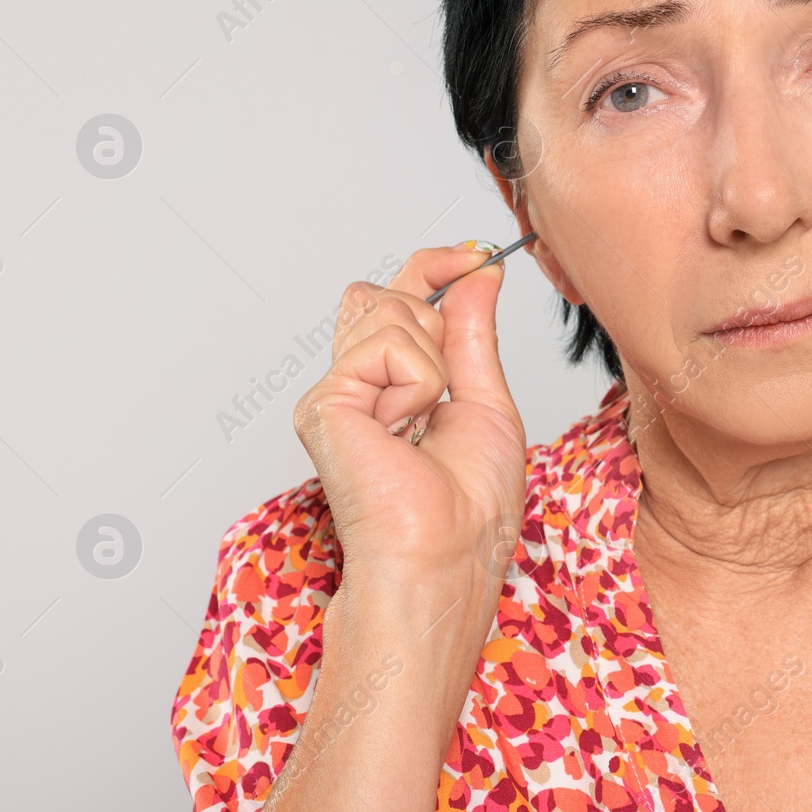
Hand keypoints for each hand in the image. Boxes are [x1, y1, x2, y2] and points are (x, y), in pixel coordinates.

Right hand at [293, 243, 525, 588]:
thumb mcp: (488, 400)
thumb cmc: (470, 507)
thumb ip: (474, 331)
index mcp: (395, 384)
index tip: (478, 255)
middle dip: (436, 315)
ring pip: (389, 310)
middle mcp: (357, 384)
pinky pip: (388, 345)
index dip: (437, 266)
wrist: (445, 557)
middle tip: (448, 387)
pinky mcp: (323, 402)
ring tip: (422, 425)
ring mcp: (336, 391)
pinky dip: (417, 384)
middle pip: (387, 293)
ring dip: (432, 362)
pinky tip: (404, 430)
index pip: (401, 296)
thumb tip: (478, 271)